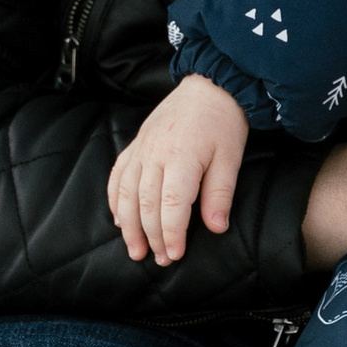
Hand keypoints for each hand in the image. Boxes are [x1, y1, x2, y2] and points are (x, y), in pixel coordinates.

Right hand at [110, 73, 251, 264]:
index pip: (171, 205)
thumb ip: (220, 194)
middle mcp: (155, 155)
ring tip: (135, 250)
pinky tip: (119, 219)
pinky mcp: (135, 145)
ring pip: (127, 194)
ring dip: (129, 226)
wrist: (209, 87)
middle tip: (160, 260)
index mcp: (181, 158)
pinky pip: (118, 176)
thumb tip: (216, 227)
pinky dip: (116, 200)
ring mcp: (141, 150)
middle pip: (146, 204)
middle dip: (152, 236)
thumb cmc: (223, 123)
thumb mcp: (230, 158)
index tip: (175, 254)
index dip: (171, 233)